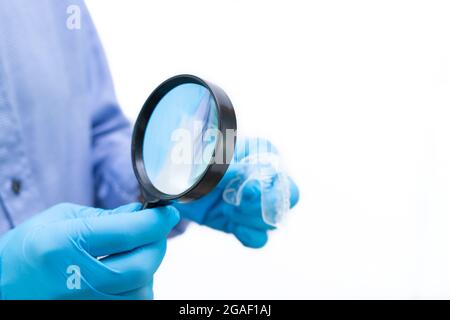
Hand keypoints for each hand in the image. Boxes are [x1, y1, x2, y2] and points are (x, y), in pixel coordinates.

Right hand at [0, 202, 178, 298]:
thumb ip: (104, 216)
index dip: (157, 221)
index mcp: (65, 245)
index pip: (129, 232)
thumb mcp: (58, 219)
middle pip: (142, 265)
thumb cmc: (26, 250)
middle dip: (158, 244)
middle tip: (156, 232)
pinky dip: (139, 289)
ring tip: (137, 254)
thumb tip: (140, 213)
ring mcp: (83, 305)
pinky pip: (132, 306)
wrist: (1, 288)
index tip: (168, 213)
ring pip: (142, 291)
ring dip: (149, 269)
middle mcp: (75, 279)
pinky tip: (128, 276)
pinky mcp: (90, 315)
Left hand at [175, 137, 298, 247]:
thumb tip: (248, 186)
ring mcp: (257, 202)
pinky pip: (260, 238)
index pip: (282, 174)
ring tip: (226, 210)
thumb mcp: (207, 161)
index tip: (244, 191)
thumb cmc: (192, 160)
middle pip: (285, 201)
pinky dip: (248, 236)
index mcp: (262, 153)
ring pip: (272, 222)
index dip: (268, 188)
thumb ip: (229, 171)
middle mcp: (265, 178)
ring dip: (249, 220)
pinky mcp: (246, 222)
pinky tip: (232, 225)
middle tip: (235, 206)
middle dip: (259, 208)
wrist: (174, 178)